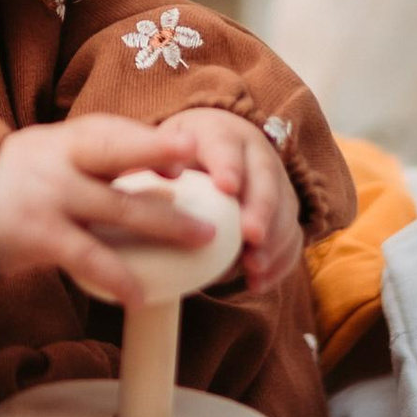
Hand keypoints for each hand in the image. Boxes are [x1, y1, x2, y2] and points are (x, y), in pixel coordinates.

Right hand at [0, 113, 224, 307]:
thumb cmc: (13, 181)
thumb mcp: (47, 156)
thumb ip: (92, 162)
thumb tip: (158, 184)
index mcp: (65, 140)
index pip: (113, 131)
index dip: (151, 139)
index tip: (187, 148)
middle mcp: (60, 162)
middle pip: (117, 153)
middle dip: (159, 155)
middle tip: (204, 166)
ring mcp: (51, 198)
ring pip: (118, 208)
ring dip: (165, 224)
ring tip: (202, 238)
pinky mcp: (41, 237)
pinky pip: (89, 259)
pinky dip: (118, 279)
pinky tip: (140, 297)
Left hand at [150, 106, 304, 298]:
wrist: (215, 148)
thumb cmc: (180, 158)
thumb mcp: (162, 150)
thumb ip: (149, 167)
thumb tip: (125, 188)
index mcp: (219, 134)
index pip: (224, 145)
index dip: (227, 164)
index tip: (226, 187)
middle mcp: (255, 153)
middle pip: (264, 177)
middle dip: (259, 207)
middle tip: (250, 235)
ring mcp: (275, 181)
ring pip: (283, 207)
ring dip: (272, 239)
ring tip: (253, 266)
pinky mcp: (285, 209)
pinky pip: (291, 235)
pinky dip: (279, 260)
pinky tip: (258, 282)